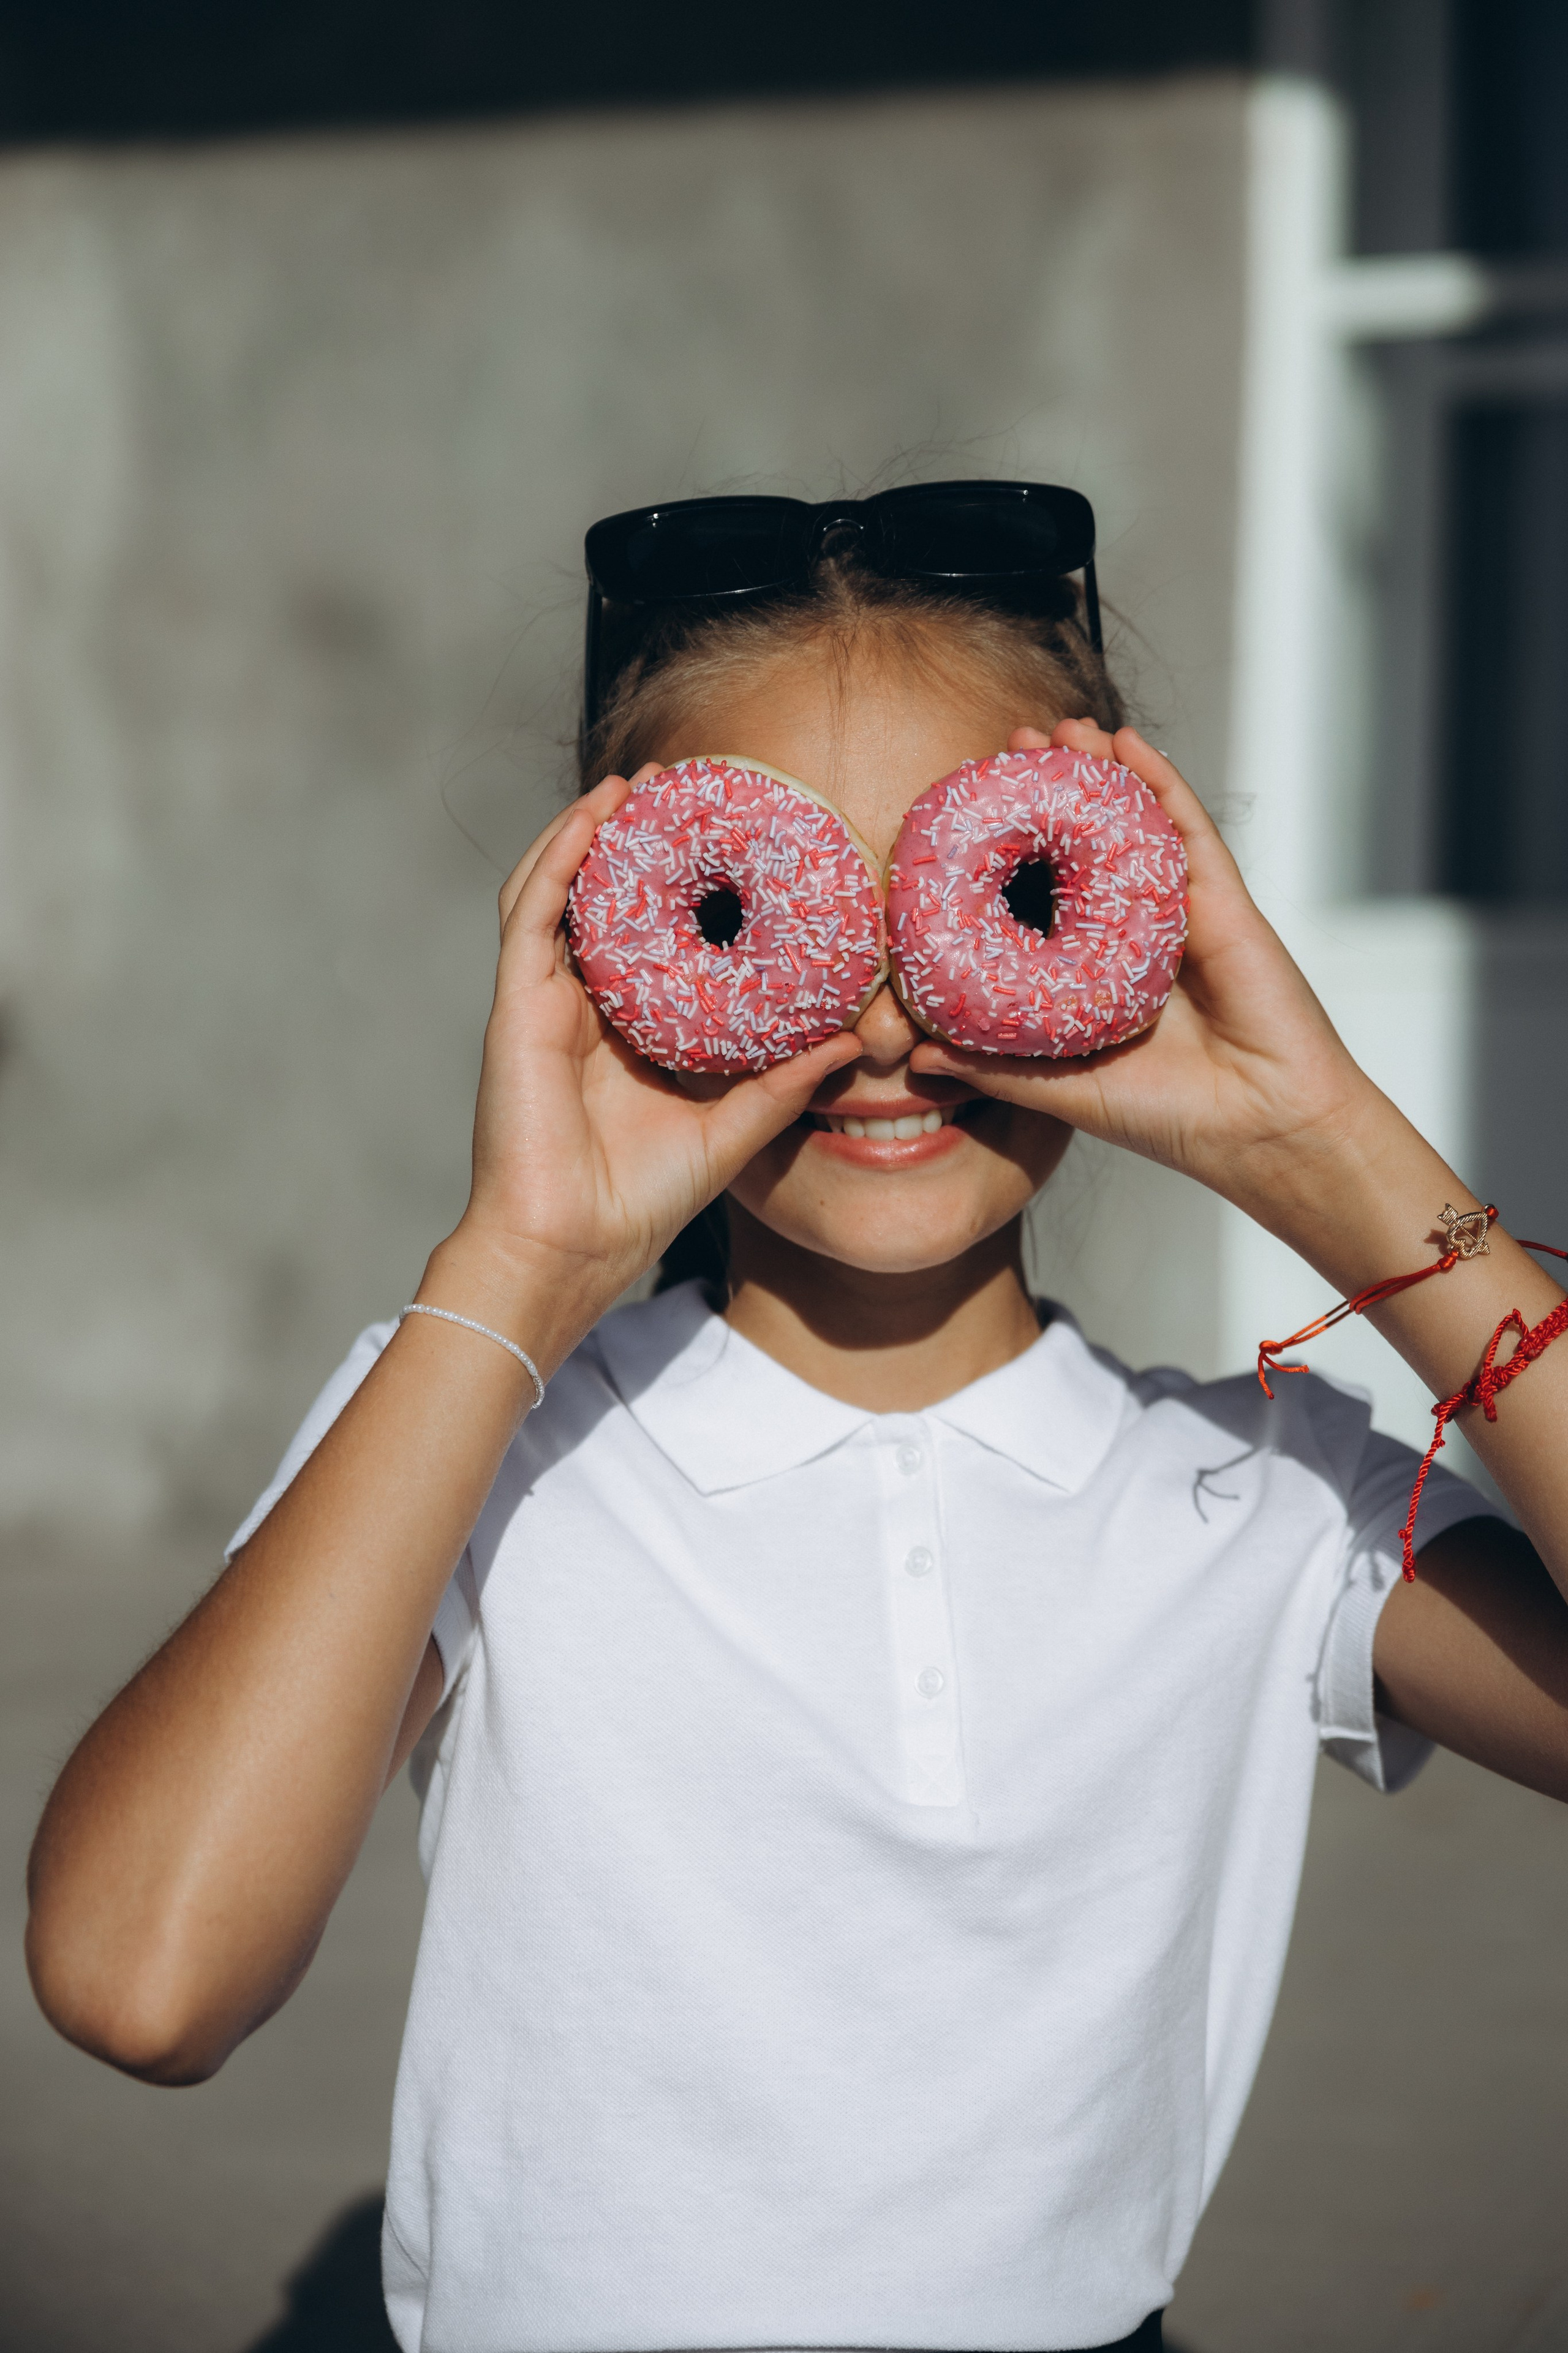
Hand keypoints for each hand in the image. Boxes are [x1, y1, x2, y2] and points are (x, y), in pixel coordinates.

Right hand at [438, 769, 861, 1351]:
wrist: (572, 1248)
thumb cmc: (640, 1200)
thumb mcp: (734, 1127)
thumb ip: (785, 1082)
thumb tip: (854, 1038)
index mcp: (627, 1029)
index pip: (651, 934)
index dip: (680, 881)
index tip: (726, 834)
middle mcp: (582, 1005)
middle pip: (602, 897)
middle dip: (634, 836)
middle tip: (682, 785)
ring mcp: (543, 1002)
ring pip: (558, 889)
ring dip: (591, 829)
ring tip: (634, 783)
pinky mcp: (516, 1006)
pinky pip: (532, 913)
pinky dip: (558, 857)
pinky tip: (592, 816)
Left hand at [908, 720, 1381, 1226]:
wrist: (1259, 1129)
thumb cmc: (1168, 1116)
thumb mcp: (1061, 1089)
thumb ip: (995, 1066)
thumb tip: (917, 1054)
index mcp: (1098, 970)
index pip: (1046, 894)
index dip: (1012, 848)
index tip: (970, 811)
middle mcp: (1137, 933)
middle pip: (1089, 844)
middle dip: (1053, 790)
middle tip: (1011, 744)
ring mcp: (1183, 912)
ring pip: (1136, 823)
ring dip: (1101, 770)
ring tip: (1063, 728)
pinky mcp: (1224, 903)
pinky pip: (1188, 829)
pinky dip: (1159, 781)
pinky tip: (1129, 744)